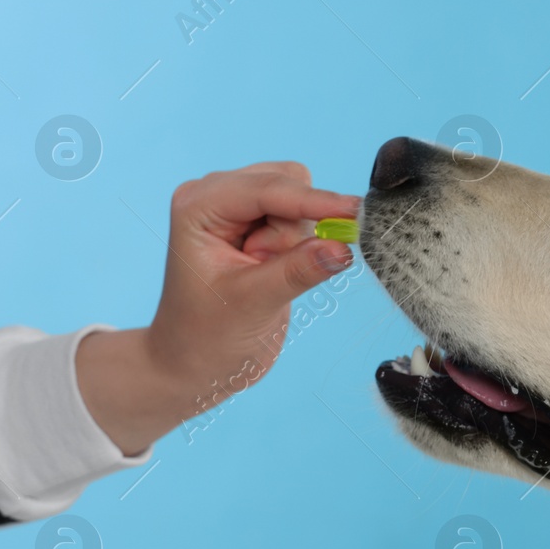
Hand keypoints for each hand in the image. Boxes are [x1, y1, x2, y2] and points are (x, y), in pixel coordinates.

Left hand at [77, 162, 360, 453]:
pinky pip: (301, 221)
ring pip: (299, 202)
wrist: (194, 364)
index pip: (267, 188)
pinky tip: (276, 270)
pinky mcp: (258, 227)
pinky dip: (303, 245)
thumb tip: (342, 247)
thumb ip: (298, 271)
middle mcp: (216, 196)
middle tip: (273, 269)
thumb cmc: (205, 337)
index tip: (355, 212)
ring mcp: (238, 210)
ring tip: (266, 274)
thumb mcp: (252, 304)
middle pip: (287, 184)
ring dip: (298, 240)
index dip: (313, 201)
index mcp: (199, 205)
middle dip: (297, 227)